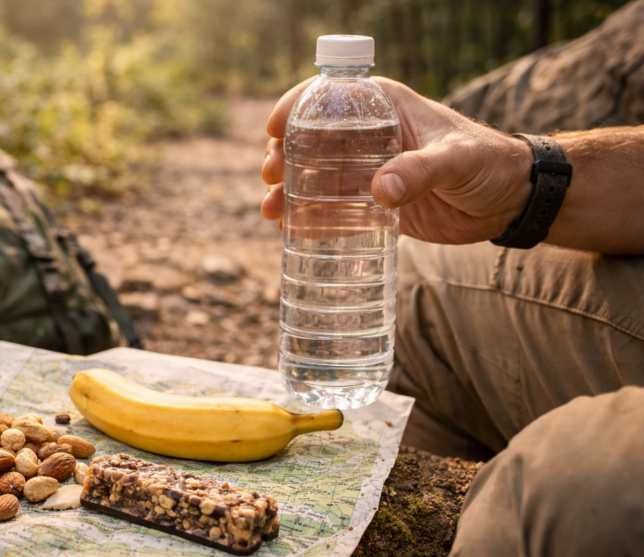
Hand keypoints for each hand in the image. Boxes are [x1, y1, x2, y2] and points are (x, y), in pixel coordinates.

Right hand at [261, 78, 533, 244]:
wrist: (512, 201)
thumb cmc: (490, 164)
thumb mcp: (457, 160)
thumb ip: (420, 171)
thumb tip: (379, 192)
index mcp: (384, 108)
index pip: (328, 98)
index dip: (294, 109)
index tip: (273, 130)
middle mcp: (368, 137)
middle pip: (310, 142)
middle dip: (282, 157)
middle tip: (272, 177)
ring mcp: (368, 172)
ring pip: (315, 179)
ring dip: (289, 192)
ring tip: (273, 210)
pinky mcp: (374, 205)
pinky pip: (333, 210)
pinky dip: (310, 220)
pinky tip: (293, 230)